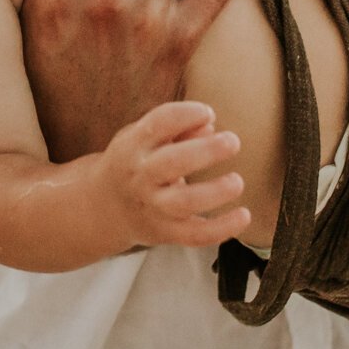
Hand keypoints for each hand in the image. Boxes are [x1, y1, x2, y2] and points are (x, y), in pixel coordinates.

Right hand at [96, 100, 250, 248]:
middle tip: (233, 141)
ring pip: (183, 203)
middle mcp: (141, 176)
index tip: (208, 113)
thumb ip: (176, 129)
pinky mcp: (164, 232)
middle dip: (206, 151)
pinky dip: (222, 228)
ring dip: (215, 192)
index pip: (158, 124)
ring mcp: (152, 207)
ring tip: (237, 181)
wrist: (104, 208)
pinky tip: (244, 215)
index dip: (186, 114)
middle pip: (172, 163)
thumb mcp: (143, 138)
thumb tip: (209, 125)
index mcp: (134, 146)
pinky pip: (194, 235)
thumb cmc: (135, 163)